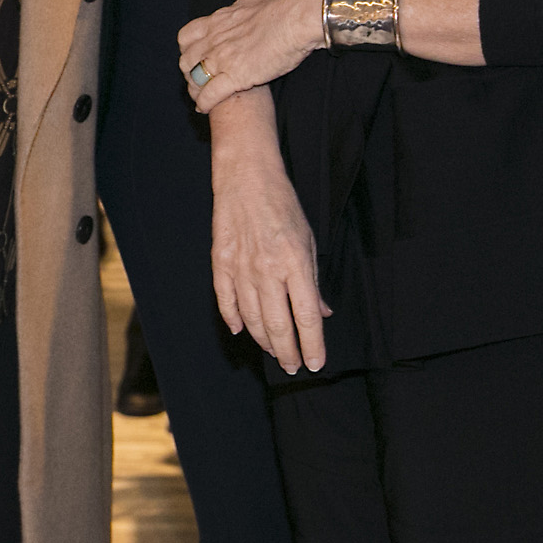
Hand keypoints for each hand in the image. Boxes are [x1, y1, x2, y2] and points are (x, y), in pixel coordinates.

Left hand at [177, 0, 324, 112]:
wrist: (303, 15)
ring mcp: (224, 57)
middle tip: (197, 80)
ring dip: (194, 89)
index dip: (188, 49)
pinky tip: (205, 108)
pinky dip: (205, 102)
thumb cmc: (284, 0)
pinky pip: (211, 93)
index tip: (195, 56)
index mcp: (218, 19)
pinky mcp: (238, 75)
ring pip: (194, 78)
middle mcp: (215, 38)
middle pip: (186, 59)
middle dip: (189, 71)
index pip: (186, 36)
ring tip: (200, 97)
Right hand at [209, 97, 329, 373]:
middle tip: (294, 367)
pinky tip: (241, 331)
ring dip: (264, 341)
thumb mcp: (309, 240)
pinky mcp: (220, 261)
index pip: (306, 317)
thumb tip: (321, 314)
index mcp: (295, 263)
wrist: (246, 176)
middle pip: (278, 325)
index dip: (312, 345)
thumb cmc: (283, 205)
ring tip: (274, 352)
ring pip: (252, 318)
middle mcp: (268, 270)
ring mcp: (241, 266)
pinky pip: (226, 299)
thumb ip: (313, 281)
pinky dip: (233, 318)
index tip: (317, 363)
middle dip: (288, 352)